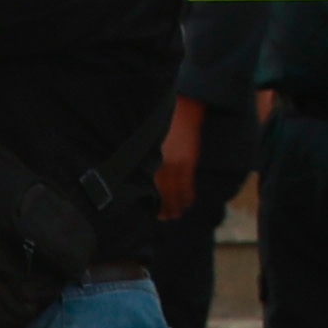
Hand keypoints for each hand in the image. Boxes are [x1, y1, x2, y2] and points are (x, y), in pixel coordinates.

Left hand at [154, 104, 201, 220]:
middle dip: (161, 207)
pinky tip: (188, 203)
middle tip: (162, 218)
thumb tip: (140, 178)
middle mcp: (159, 164)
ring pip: (173, 191)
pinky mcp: (188, 161)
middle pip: (158, 192)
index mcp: (147, 160)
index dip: (145, 200)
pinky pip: (187, 184)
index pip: (145, 185)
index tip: (144, 211)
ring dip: (174, 205)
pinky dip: (187, 195)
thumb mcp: (150, 144)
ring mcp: (174, 164)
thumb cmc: (164, 125)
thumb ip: (146, 160)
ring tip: (174, 216)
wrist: (183, 109)